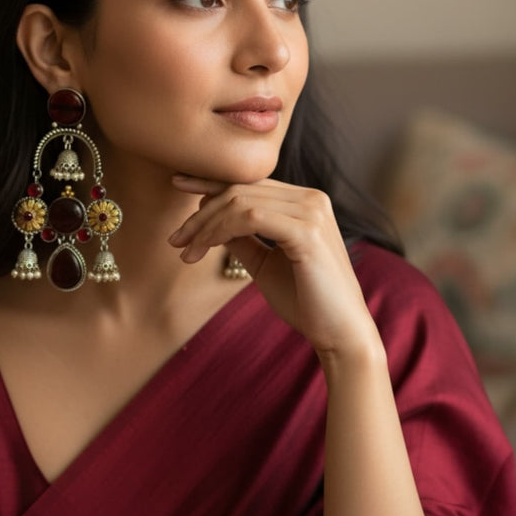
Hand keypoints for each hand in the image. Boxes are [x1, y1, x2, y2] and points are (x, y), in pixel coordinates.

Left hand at [169, 175, 380, 359]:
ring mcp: (311, 212)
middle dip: (200, 214)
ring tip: (185, 252)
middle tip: (175, 240)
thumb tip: (210, 222)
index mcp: (304, 202)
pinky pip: (250, 218)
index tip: (178, 183)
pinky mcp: (307, 232)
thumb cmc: (305, 301)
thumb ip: (241, 238)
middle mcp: (311, 199)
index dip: (211, 181)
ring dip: (205, 226)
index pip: (250, 183)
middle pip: (240, 190)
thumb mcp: (264, 263)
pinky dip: (220, 231)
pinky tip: (203, 249)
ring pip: (240, 202)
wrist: (340, 333)